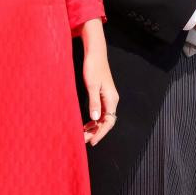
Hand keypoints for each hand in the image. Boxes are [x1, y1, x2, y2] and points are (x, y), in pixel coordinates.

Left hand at [80, 20, 118, 145]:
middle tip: (84, 140)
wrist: (95, 53)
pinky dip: (94, 119)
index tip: (92, 141)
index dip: (100, 133)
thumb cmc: (93, 67)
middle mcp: (112, 100)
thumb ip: (94, 103)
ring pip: (103, 117)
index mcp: (111, 99)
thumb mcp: (92, 85)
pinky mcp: (102, 94)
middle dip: (96, 132)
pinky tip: (86, 124)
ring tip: (84, 134)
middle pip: (106, 122)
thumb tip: (94, 119)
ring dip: (95, 127)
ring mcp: (108, 97)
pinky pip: (100, 111)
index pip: (108, 122)